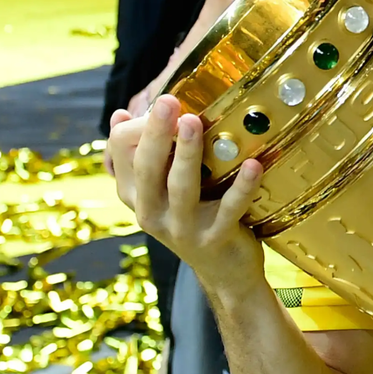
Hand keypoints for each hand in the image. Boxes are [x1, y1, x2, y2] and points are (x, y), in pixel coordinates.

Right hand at [106, 96, 266, 293]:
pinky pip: (228, 209)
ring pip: (181, 187)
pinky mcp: (214, 239)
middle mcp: (151, 212)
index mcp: (136, 194)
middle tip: (168, 101)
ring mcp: (181, 229)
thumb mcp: (163, 190)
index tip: (165, 101)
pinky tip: (252, 165)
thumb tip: (120, 114)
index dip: (140, 126)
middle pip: (146, 168)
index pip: (122, 153)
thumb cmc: (194, 216)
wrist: (223, 272)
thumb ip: (146, 154)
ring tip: (194, 122)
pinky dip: (240, 187)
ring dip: (188, 154)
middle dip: (157, 133)